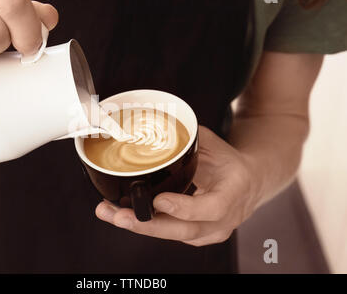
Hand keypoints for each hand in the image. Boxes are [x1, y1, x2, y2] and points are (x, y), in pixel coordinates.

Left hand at [95, 126, 262, 245]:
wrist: (247, 183)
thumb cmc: (229, 162)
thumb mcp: (212, 144)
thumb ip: (187, 136)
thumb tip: (155, 120)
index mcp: (233, 192)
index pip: (212, 207)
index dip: (184, 207)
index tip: (158, 200)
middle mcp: (224, 219)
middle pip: (185, 231)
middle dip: (148, 225)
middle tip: (120, 216)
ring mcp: (211, 231)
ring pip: (174, 236)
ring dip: (140, 226)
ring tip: (110, 214)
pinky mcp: (197, 236)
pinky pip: (170, 235)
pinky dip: (146, 226)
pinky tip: (123, 216)